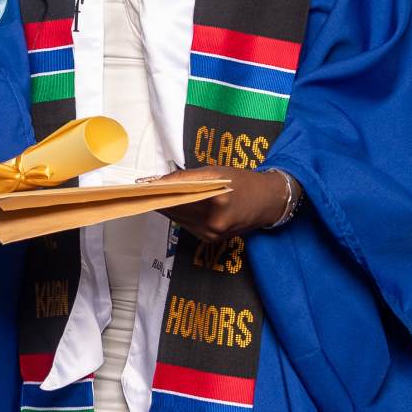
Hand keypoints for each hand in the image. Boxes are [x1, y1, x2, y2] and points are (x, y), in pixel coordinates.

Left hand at [151, 166, 298, 243]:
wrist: (268, 203)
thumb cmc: (243, 182)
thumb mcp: (216, 171)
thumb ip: (188, 177)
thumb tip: (160, 180)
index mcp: (217, 200)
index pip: (180, 194)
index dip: (160, 189)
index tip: (143, 184)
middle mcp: (214, 222)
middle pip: (176, 209)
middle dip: (160, 198)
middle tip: (144, 189)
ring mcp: (212, 234)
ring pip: (179, 219)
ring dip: (167, 207)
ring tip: (155, 195)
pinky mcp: (211, 240)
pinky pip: (187, 225)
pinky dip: (179, 215)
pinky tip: (172, 205)